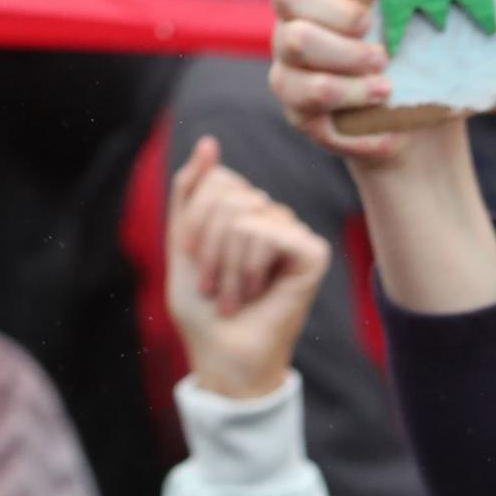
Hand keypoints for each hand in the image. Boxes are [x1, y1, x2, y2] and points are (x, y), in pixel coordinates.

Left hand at [165, 138, 332, 399]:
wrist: (222, 354)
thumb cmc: (202, 308)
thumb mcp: (182, 239)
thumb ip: (190, 189)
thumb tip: (209, 141)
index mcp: (245, 211)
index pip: (216, 181)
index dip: (194, 222)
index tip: (196, 264)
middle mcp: (274, 217)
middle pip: (226, 195)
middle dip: (208, 247)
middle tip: (213, 288)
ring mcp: (296, 234)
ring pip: (243, 216)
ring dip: (226, 266)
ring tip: (233, 297)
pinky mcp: (313, 253)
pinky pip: (266, 232)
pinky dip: (249, 266)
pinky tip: (257, 292)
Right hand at [252, 0, 420, 168]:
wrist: (428, 120)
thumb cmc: (430, 53)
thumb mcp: (436, 6)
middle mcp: (294, 15)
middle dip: (339, 10)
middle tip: (376, 30)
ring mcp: (288, 60)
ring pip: (296, 43)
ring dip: (348, 57)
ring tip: (386, 73)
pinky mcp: (297, 105)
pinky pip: (307, 96)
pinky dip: (352, 98)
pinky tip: (383, 99)